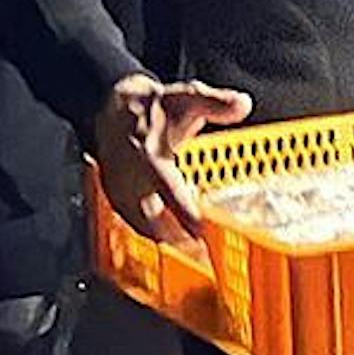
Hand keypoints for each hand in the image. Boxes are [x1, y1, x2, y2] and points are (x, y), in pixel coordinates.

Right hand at [93, 73, 251, 241]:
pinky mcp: (118, 203)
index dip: (185, 212)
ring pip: (145, 230)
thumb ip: (216, 103)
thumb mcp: (186, 97)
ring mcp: (122, 194)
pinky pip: (138, 227)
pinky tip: (176, 242)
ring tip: (196, 256)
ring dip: (169, 242)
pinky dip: (157, 236)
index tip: (202, 231)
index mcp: (149, 156)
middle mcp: (132, 179)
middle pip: (155, 222)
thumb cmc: (150, 109)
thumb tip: (242, 104)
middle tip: (205, 257)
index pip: (169, 189)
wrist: (111, 111)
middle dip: (179, 242)